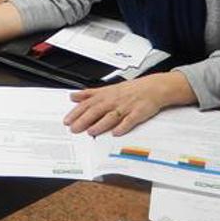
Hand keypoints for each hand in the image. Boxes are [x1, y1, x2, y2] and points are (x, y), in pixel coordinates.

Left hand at [63, 72, 195, 135]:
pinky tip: (116, 133)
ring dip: (100, 124)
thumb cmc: (130, 90)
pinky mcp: (138, 113)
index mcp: (105, 96)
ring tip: (91, 132)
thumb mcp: (107, 89)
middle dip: (84, 120)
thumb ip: (89, 94)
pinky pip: (130, 120)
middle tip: (74, 129)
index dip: (76, 112)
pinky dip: (123, 126)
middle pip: (96, 111)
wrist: (153, 87)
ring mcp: (126, 107)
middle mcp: (113, 101)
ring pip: (111, 116)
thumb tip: (73, 96)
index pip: (87, 104)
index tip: (67, 120)